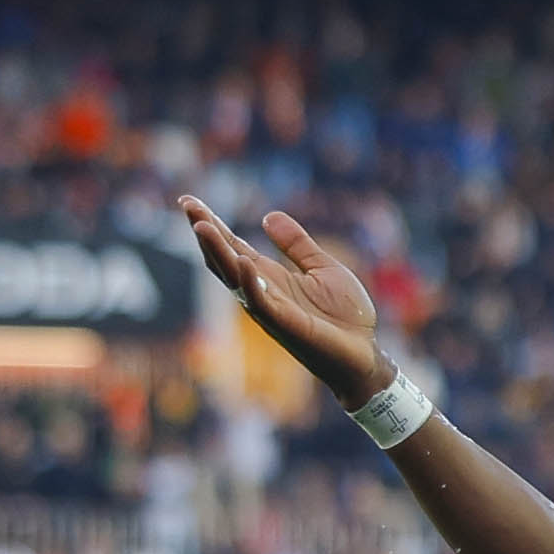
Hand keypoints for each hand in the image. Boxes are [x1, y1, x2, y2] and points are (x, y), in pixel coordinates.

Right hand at [177, 197, 392, 406]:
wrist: (366, 352)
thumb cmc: (347, 316)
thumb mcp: (323, 267)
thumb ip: (297, 244)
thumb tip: (268, 216)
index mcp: (269, 276)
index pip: (233, 246)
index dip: (211, 224)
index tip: (189, 201)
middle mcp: (262, 291)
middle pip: (224, 259)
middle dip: (205, 232)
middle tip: (187, 205)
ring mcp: (270, 309)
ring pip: (234, 278)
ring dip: (217, 252)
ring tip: (202, 226)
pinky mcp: (285, 324)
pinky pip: (261, 303)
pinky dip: (250, 283)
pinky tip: (243, 261)